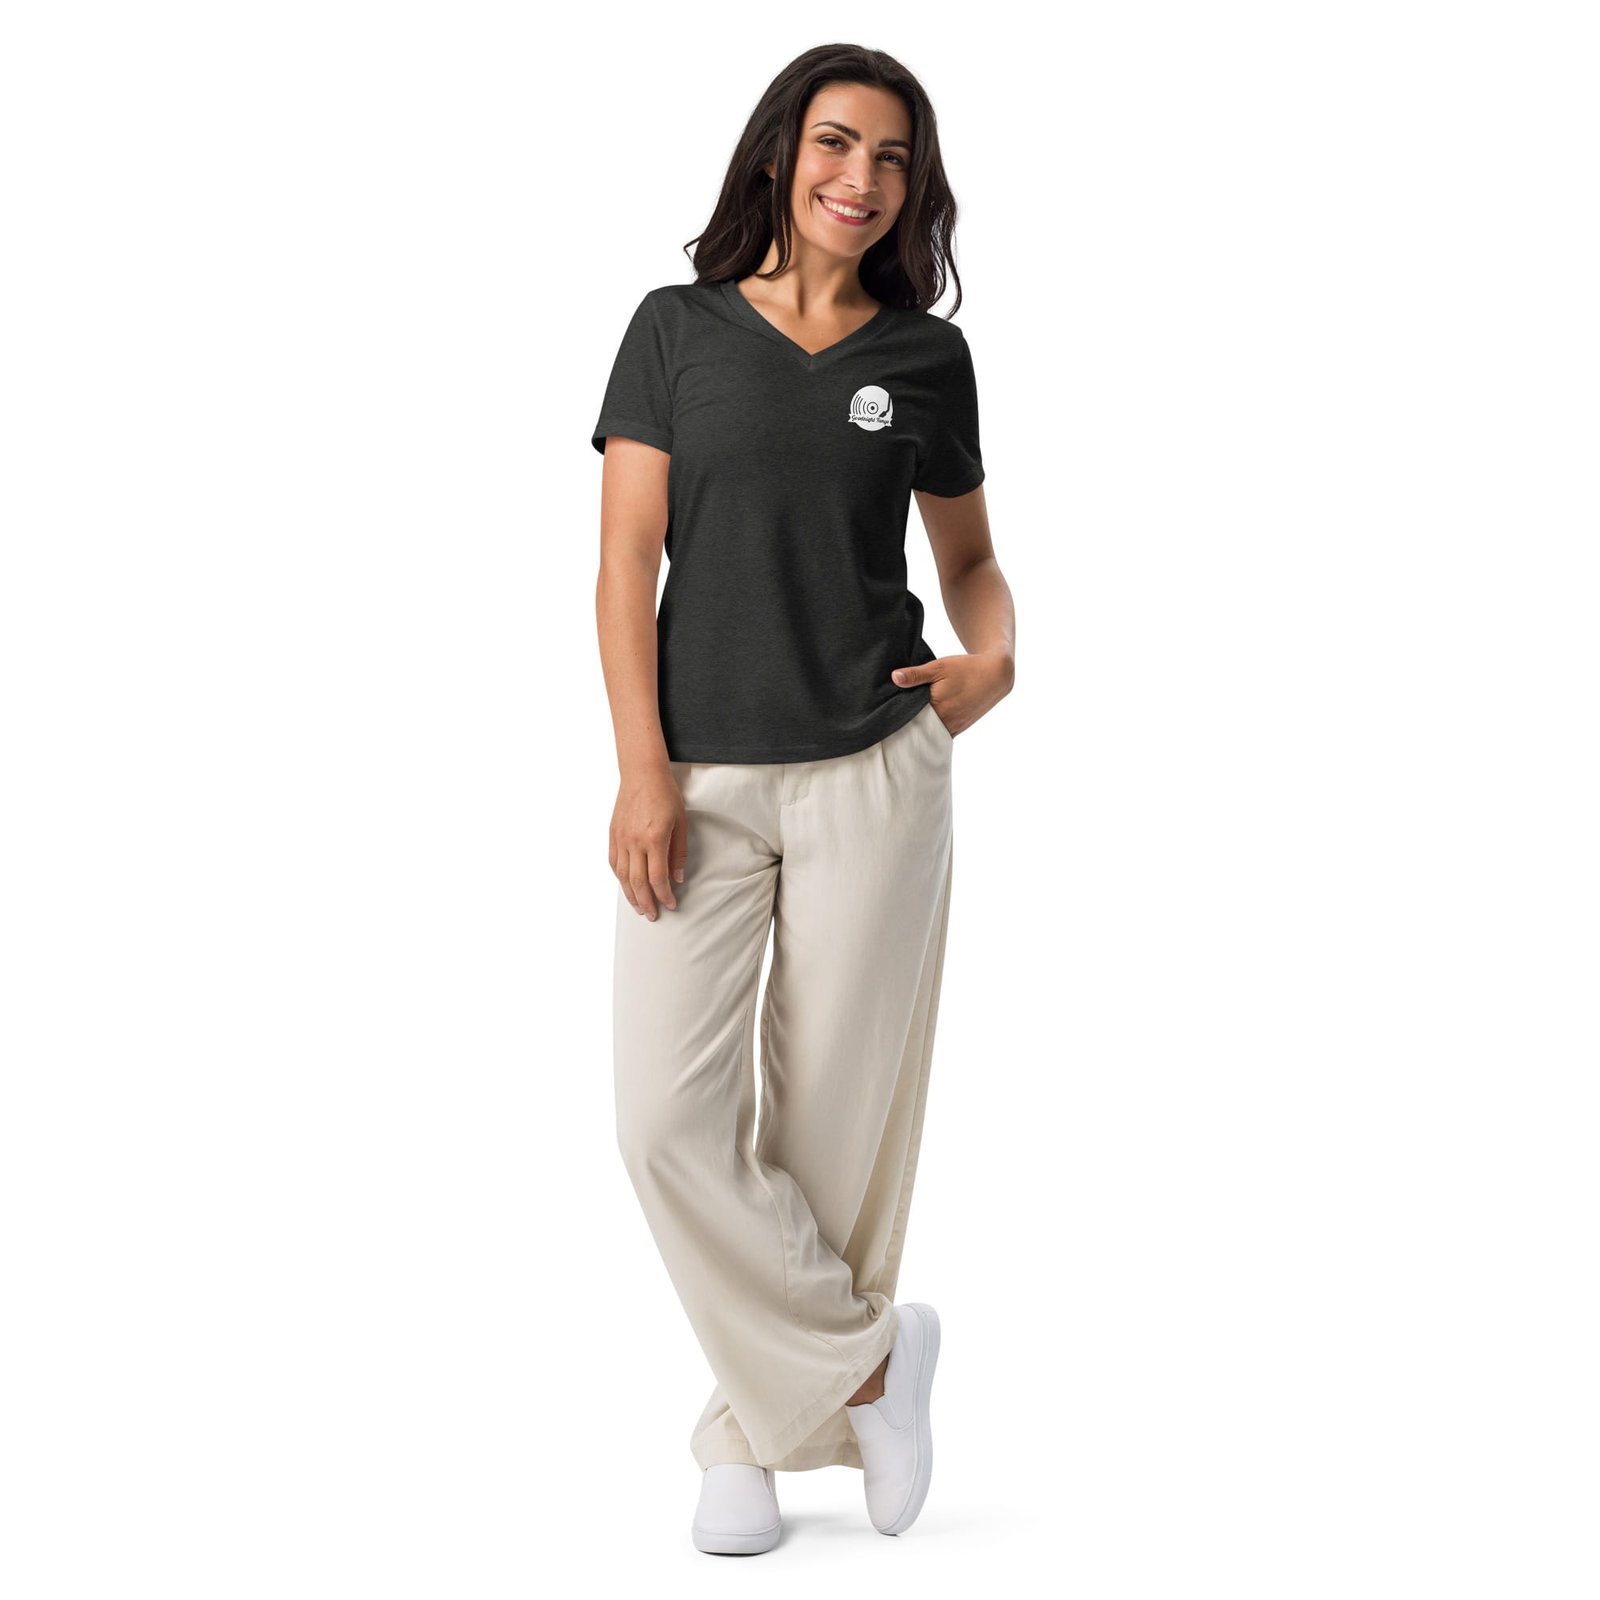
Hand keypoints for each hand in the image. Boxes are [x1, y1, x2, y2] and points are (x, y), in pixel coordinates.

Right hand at [610, 768, 687, 919]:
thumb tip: (677, 878)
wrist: (642, 774)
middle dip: (646, 902)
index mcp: (654, 839)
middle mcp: (634, 841)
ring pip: (623, 876)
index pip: (657, 878)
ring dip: (631, 895)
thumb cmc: (666, 795)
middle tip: (653, 915)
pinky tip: (627, 886)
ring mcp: (621, 838)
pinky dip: (620, 878)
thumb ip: (678, 853)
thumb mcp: (681, 823)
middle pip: (638, 882)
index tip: (671, 904)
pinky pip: (614, 862)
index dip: (664, 895)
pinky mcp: (613, 834)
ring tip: (639, 908)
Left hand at [890, 648, 1013, 737]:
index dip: (897, 718)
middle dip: (906, 727)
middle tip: (890, 726)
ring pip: (930, 735)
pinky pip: (941, 735)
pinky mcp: (960, 728)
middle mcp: (946, 721)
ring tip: (904, 728)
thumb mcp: (939, 667)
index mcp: (938, 707)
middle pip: (918, 730)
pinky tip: (922, 727)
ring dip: (919, 731)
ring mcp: (954, 727)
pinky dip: (931, 732)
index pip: (909, 719)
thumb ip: (916, 674)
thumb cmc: (966, 668)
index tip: (885, 718)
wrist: (995, 675)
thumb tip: (894, 678)